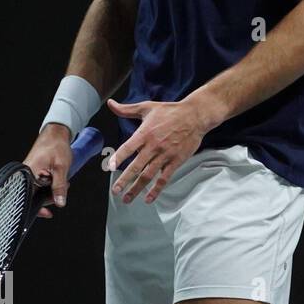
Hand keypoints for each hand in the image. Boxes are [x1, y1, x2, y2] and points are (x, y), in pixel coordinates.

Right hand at [23, 123, 71, 218]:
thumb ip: (60, 186)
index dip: (38, 207)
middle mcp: (25, 175)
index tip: (47, 213)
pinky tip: (57, 180)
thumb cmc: (56, 146)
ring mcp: (29, 174)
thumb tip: (60, 202)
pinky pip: (40, 184)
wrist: (56, 133)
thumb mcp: (61, 168)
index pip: (28, 197)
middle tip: (63, 190)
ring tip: (63, 181)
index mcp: (28, 174)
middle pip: (34, 195)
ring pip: (39, 190)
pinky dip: (50, 185)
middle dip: (50, 196)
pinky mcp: (33, 172)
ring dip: (51, 190)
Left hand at [106, 93, 221, 204]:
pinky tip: (149, 198)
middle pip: (136, 166)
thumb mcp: (147, 107)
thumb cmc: (170, 111)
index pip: (127, 148)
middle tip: (115, 191)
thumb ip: (126, 109)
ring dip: (137, 188)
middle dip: (124, 180)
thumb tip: (110, 104)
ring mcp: (165, 155)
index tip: (109, 168)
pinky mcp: (176, 161)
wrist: (195, 116)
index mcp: (144, 133)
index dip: (118, 158)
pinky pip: (164, 178)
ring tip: (127, 199)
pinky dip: (156, 189)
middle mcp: (154, 146)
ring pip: (148, 175)